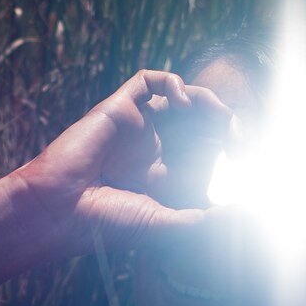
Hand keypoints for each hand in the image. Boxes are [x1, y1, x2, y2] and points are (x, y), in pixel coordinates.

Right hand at [0, 70, 228, 303]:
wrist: (57, 212)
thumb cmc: (104, 225)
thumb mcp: (166, 226)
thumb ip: (207, 220)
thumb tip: (249, 211)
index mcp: (163, 176)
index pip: (206, 151)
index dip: (229, 150)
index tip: (246, 161)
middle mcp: (151, 147)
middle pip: (198, 120)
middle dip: (224, 123)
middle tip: (240, 138)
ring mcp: (136, 126)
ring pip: (180, 95)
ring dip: (206, 99)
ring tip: (220, 116)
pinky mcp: (119, 108)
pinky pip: (148, 80)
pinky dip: (172, 82)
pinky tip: (184, 104)